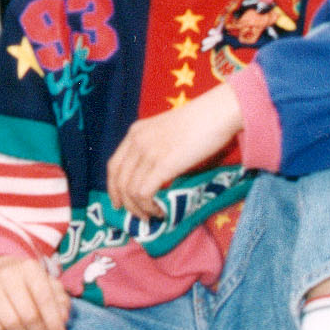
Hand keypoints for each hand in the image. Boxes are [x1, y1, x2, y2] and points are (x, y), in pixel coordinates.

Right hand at [0, 251, 69, 329]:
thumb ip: (60, 300)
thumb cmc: (25, 281)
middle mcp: (8, 273)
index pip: (45, 298)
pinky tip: (4, 327)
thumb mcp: (45, 283)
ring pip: (9, 322)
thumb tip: (64, 319)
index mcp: (29, 268)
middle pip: (28, 314)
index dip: (54, 322)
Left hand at [106, 81, 245, 218]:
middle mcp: (137, 141)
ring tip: (153, 215)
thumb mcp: (167, 130)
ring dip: (140, 209)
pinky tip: (161, 211)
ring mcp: (148, 152)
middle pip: (119, 180)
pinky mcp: (163, 164)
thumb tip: (153, 175)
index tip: (119, 203)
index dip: (113, 188)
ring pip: (130, 190)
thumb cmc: (200, 121)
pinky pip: (144, 193)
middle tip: (138, 217)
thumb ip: (155, 146)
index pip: (114, 165)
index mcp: (136, 132)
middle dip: (126, 204)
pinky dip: (149, 207)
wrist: (216, 112)